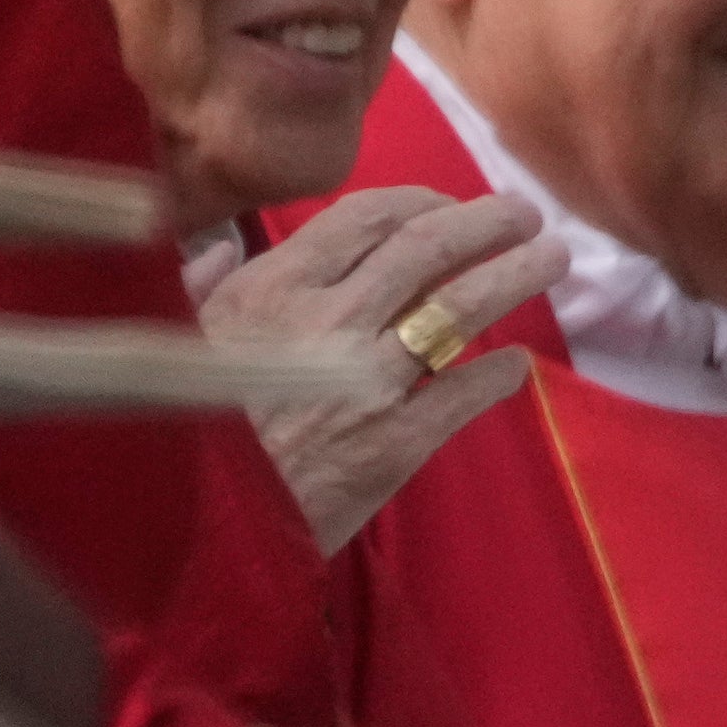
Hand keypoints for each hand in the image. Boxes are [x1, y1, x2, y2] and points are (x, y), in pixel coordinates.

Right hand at [202, 186, 564, 553]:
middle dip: (486, 223)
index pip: (367, 216)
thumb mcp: (174, 344)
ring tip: (552, 257)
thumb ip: (200, 289)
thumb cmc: (180, 432)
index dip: (421, 201)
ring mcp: (368, 380)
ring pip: (460, 306)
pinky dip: (499, 372)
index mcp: (274, 286)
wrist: (201, 526)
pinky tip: (518, 363)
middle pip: (427, 248)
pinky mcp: (396, 442)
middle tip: (526, 214)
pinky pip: (464, 392)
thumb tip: (220, 248)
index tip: (451, 205)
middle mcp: (327, 319)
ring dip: (515, 274)